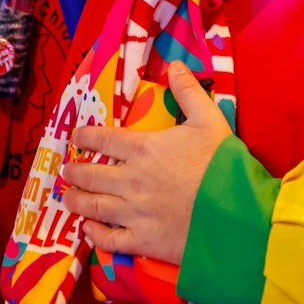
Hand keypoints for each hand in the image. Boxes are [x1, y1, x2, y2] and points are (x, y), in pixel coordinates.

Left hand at [61, 63, 231, 265]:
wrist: (236, 211)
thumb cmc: (222, 164)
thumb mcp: (209, 119)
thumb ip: (189, 91)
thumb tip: (175, 64)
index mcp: (143, 148)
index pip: (102, 139)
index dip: (84, 137)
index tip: (75, 138)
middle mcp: (130, 180)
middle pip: (91, 175)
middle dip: (74, 172)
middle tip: (67, 171)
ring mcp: (134, 212)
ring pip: (94, 206)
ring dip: (76, 201)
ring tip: (68, 198)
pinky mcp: (142, 240)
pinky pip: (109, 239)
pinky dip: (95, 235)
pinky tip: (88, 230)